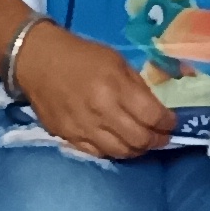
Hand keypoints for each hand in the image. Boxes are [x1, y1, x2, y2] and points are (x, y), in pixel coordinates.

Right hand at [16, 31, 173, 160]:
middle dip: (157, 140)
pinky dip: (113, 151)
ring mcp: (83, 128)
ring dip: (137, 149)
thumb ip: (137, 86)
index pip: (152, 116)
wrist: (38, 61)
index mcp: (115, 87)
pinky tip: (118, 142)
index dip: (168, 123)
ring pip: (121, 152)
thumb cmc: (81, 56)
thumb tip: (155, 109)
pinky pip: (98, 153)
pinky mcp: (68, 137)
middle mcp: (101, 111)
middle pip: (140, 140)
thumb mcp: (116, 61)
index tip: (171, 122)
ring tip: (142, 141)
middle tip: (161, 136)